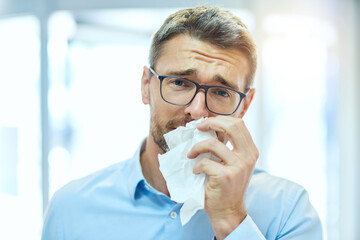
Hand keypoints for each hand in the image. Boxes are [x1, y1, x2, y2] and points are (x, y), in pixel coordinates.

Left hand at [187, 116, 258, 239]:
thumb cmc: (227, 187)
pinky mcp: (226, 176)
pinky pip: (205, 162)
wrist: (228, 211)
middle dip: (210, 123)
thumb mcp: (234, 164)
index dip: (220, 119)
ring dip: (197, 147)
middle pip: (231, 126)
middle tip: (198, 128)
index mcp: (251, 151)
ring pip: (213, 144)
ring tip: (191, 154)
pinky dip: (197, 166)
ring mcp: (238, 166)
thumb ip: (229, 147)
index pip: (238, 123)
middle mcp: (248, 157)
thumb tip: (209, 128)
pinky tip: (197, 171)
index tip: (207, 123)